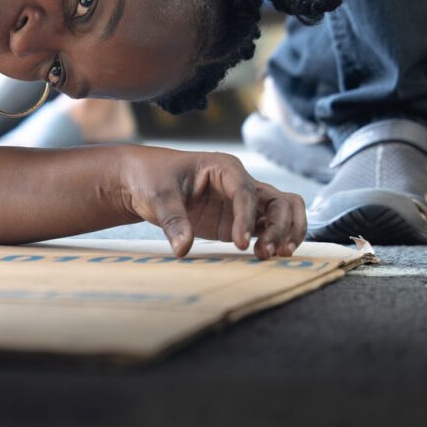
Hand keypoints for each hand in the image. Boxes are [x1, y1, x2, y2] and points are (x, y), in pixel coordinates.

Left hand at [117, 148, 305, 258]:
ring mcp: (242, 203)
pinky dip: (275, 240)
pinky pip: (268, 227)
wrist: (141, 182)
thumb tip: (182, 249)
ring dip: (286, 232)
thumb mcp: (158, 196)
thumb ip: (173, 221)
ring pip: (283, 211)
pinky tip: (268, 257)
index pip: (247, 192)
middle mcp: (240, 183)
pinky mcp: (237, 221)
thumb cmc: (151, 178)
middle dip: (280, 226)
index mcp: (224, 168)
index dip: (247, 217)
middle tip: (266, 253)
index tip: (241, 242)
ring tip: (277, 256)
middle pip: (279, 200)